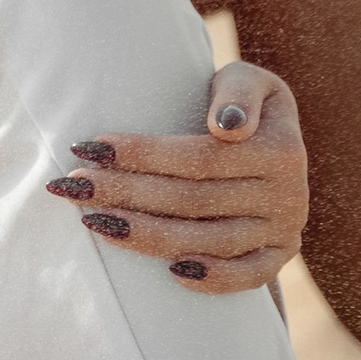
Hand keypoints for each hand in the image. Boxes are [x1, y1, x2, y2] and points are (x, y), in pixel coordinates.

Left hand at [45, 60, 306, 294]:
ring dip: (149, 236)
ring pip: (210, 241)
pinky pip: (249, 276)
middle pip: (193, 200)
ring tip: (94, 222)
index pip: (200, 157)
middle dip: (127, 193)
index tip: (88, 148)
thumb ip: (239, 92)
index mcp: (281, 149)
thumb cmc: (241, 102)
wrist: (276, 139)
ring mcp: (284, 230)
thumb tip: (227, 127)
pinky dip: (214, 279)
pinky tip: (169, 274)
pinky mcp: (279, 256)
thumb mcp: (248, 80)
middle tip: (72, 186)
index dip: (143, 154)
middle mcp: (288, 194)